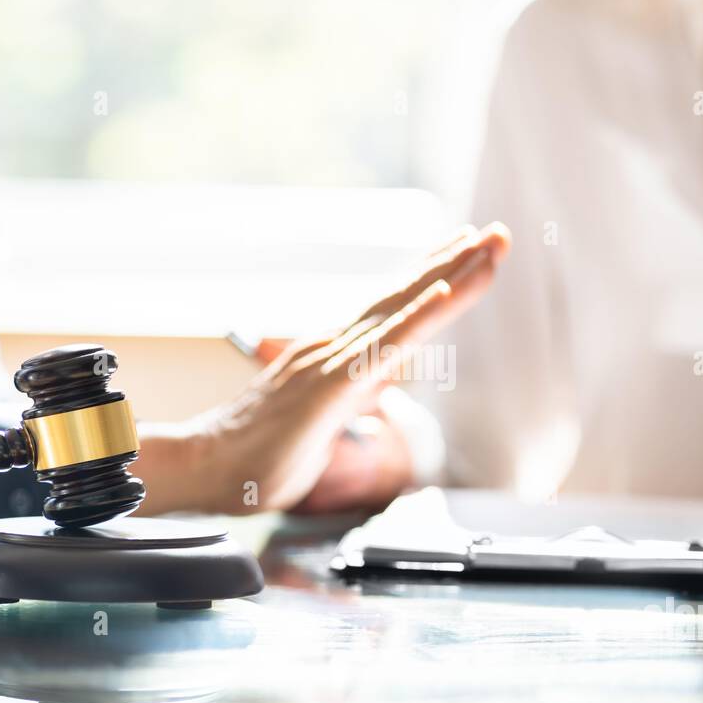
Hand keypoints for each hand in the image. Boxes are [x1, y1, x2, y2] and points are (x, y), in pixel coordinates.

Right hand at [136, 223, 510, 513]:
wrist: (202, 468)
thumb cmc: (257, 453)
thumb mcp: (321, 419)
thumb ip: (352, 395)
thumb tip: (380, 385)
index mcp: (334, 355)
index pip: (393, 308)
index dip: (434, 276)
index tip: (468, 249)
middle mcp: (335, 346)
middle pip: (405, 295)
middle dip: (456, 262)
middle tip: (499, 234)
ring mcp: (331, 362)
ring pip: (402, 311)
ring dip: (449, 276)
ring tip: (485, 247)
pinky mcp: (328, 389)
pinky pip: (382, 349)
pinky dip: (415, 318)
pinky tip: (443, 293)